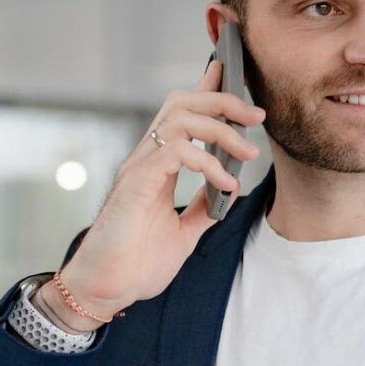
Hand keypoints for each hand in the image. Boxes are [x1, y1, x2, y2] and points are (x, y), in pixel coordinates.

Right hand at [41, 58, 264, 323]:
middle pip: (183, 103)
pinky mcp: (137, 182)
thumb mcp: (184, 233)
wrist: (107, 290)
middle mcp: (147, 158)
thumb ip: (203, 208)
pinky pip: (176, 152)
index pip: (183, 115)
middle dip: (224, 101)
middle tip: (257, 116)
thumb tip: (229, 192)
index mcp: (157, 166)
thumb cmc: (136, 263)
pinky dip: (208, 163)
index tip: (233, 75)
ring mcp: (140, 167)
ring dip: (221, 129)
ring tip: (248, 153)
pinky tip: (225, 184)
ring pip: (181, 118)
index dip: (208, 90)